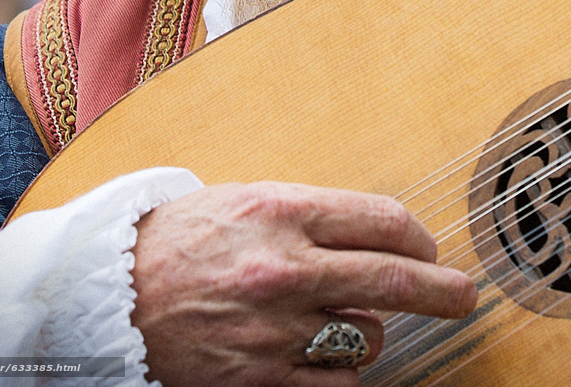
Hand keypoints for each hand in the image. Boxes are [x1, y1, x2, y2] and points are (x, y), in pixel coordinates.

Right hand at [129, 181, 476, 386]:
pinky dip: (340, 372)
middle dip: (444, 291)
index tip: (430, 249)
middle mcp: (285, 269)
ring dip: (370, 332)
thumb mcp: (245, 202)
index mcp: (283, 212)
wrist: (105, 297)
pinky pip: (336, 383)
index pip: (385, 222)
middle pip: (396, 279)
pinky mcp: (259, 378)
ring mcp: (274, 329)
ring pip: (367, 336)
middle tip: (465, 297)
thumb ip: (310, 215)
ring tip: (342, 322)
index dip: (420, 238)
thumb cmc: (178, 241)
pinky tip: (322, 356)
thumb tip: (379, 233)